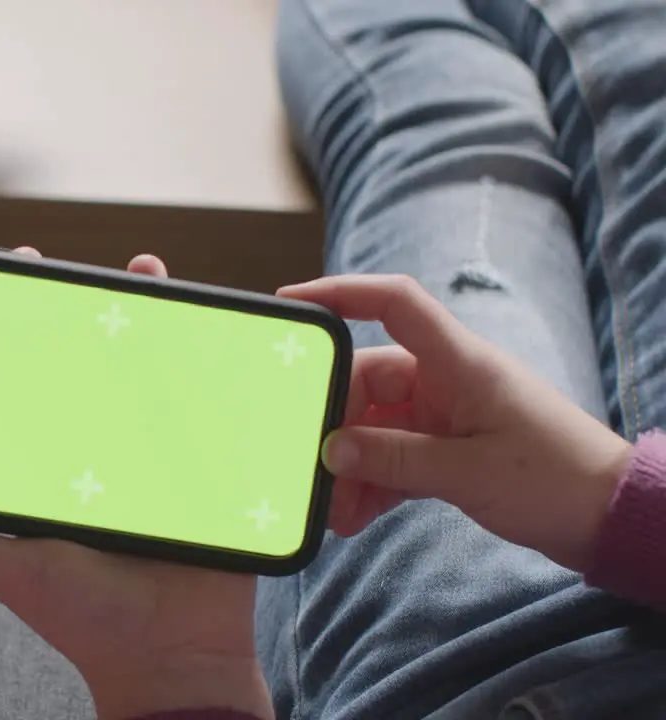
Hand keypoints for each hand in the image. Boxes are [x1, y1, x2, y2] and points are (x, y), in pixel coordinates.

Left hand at [0, 250, 273, 719]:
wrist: (173, 659)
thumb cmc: (89, 621)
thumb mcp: (14, 575)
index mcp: (50, 468)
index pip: (23, 387)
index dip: (6, 340)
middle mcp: (98, 450)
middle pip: (83, 363)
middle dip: (72, 308)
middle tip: (52, 266)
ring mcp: (151, 452)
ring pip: (144, 369)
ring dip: (143, 316)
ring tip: (139, 272)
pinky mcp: (200, 462)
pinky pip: (203, 401)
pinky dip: (205, 360)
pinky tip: (201, 322)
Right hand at [278, 274, 632, 571]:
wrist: (609, 518)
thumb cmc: (556, 481)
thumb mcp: (468, 473)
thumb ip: (395, 460)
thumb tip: (331, 451)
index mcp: (460, 363)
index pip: (395, 304)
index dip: (341, 292)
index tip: (291, 305)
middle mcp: (448, 380)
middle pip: (368, 381)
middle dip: (335, 425)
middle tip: (312, 467)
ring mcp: (448, 414)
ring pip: (376, 426)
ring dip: (352, 464)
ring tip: (335, 509)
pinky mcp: (450, 448)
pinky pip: (394, 455)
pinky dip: (373, 481)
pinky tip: (355, 516)